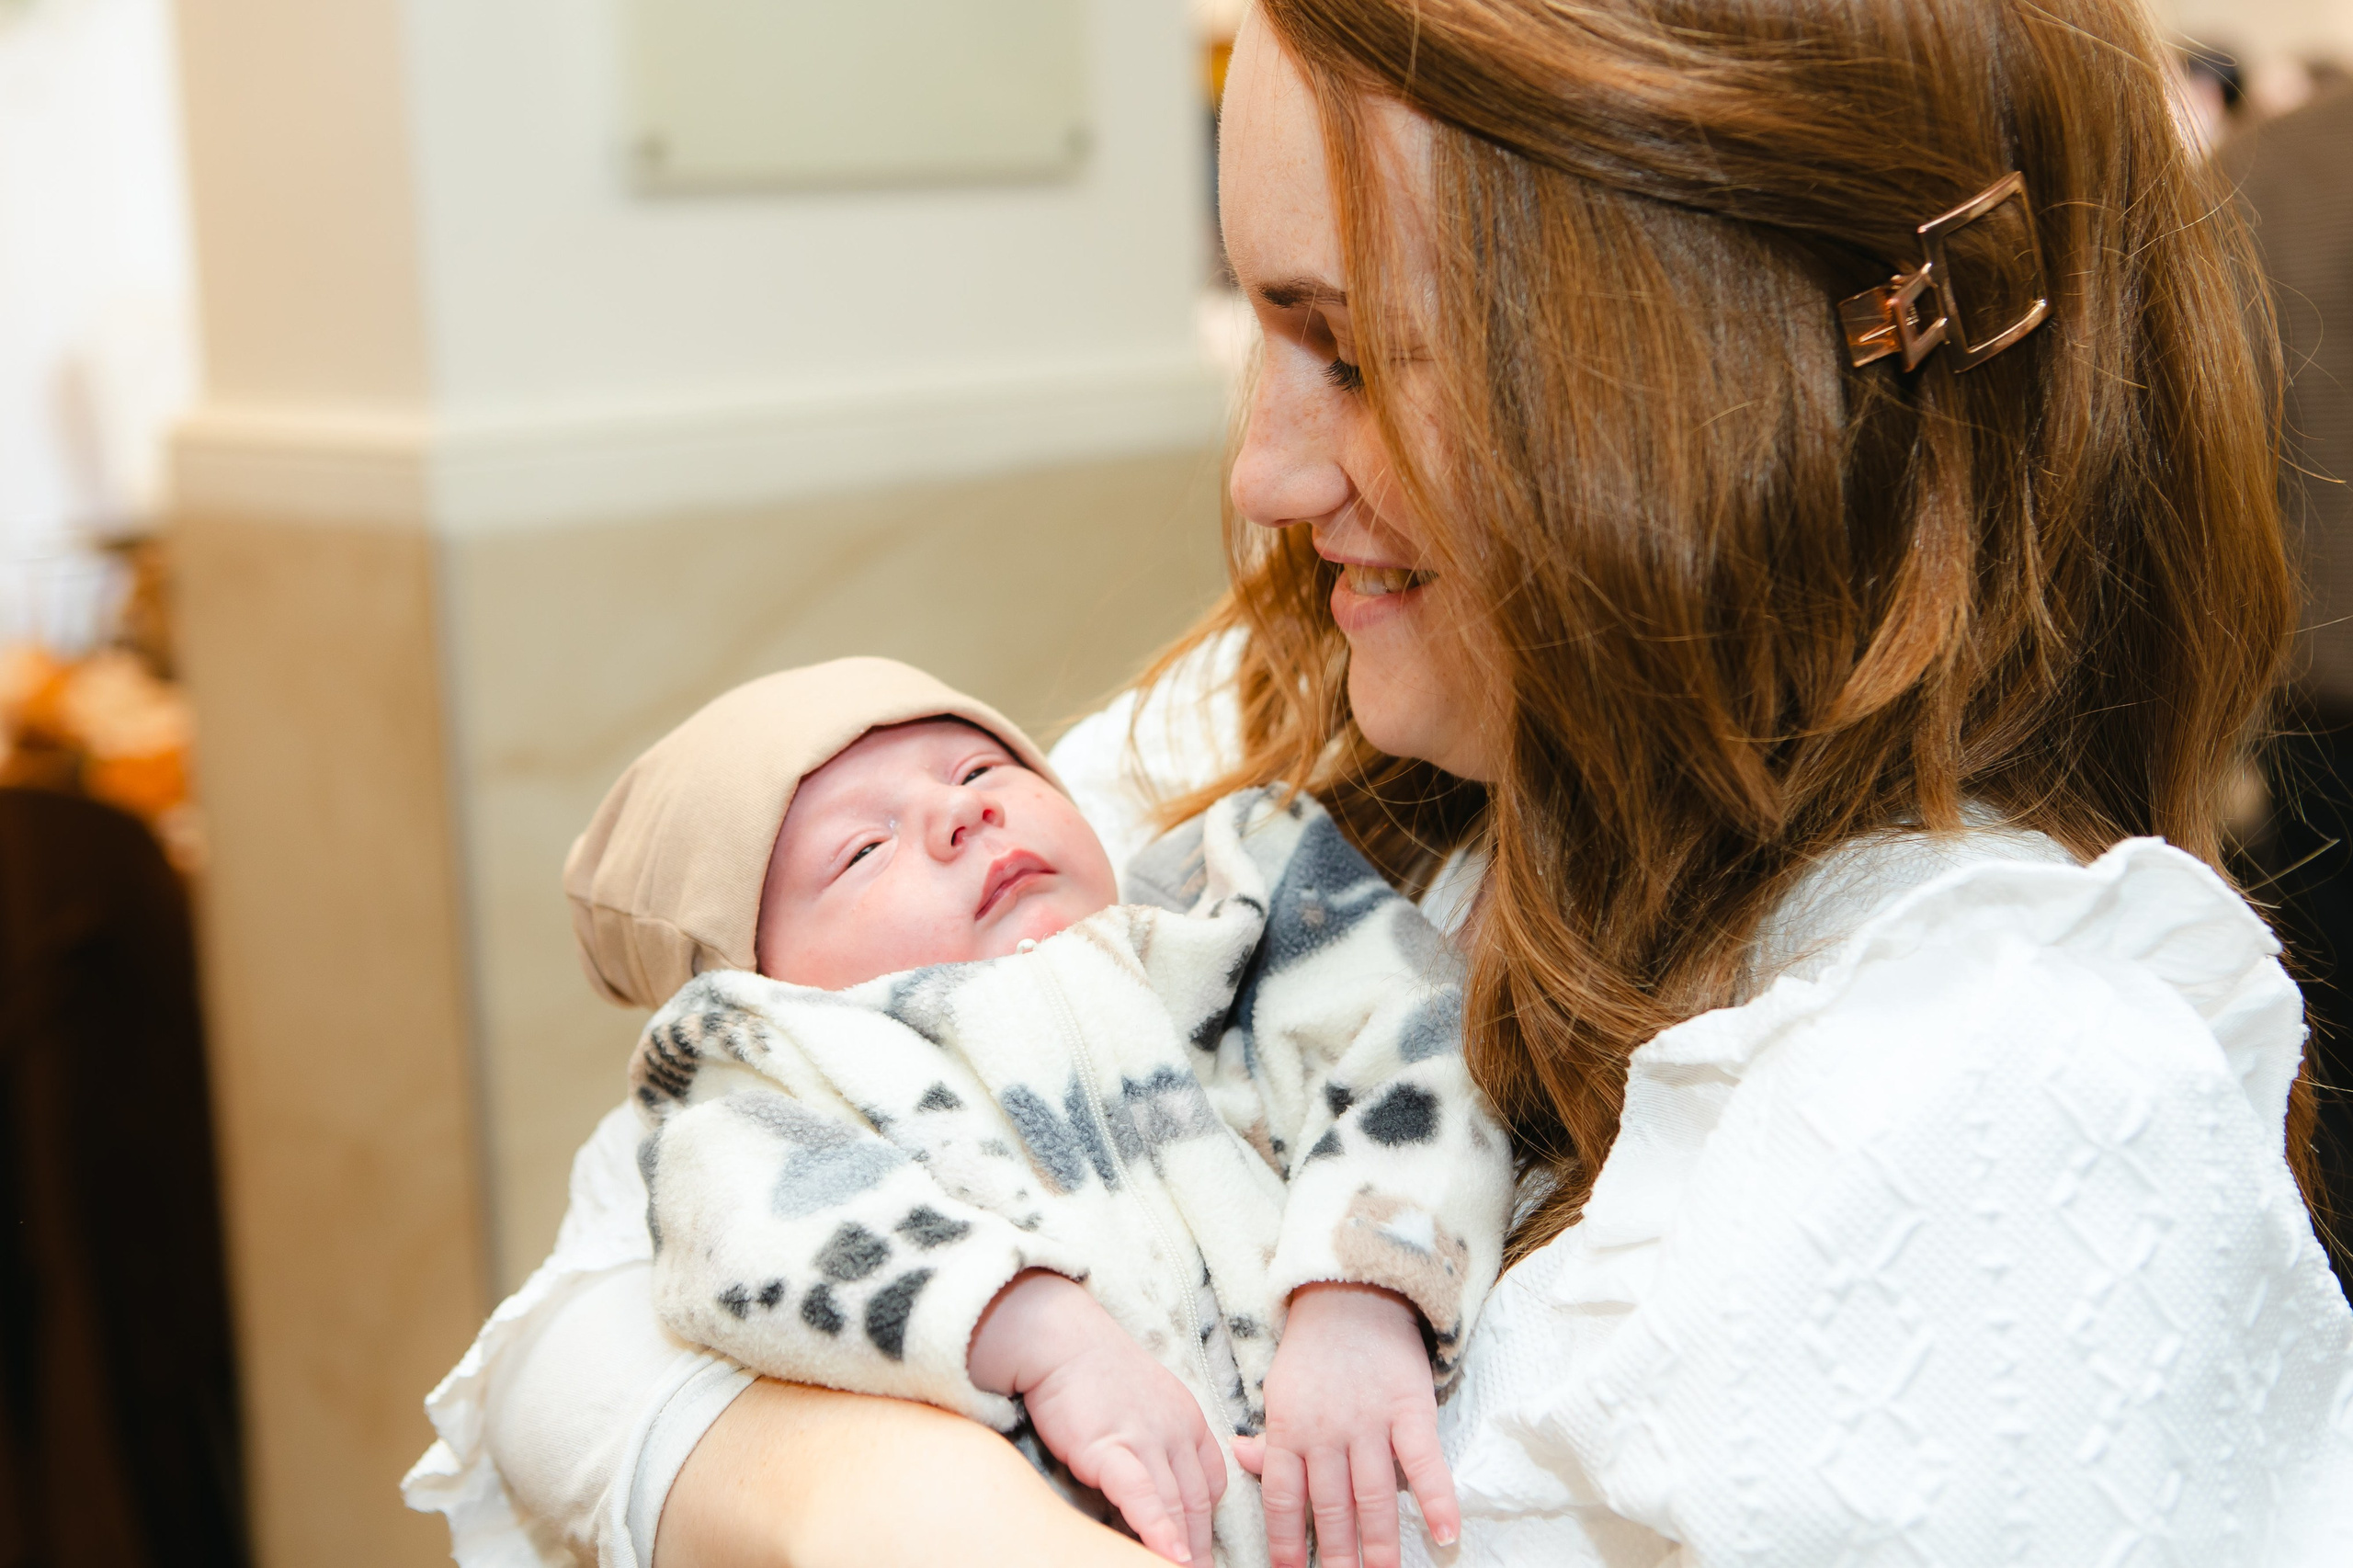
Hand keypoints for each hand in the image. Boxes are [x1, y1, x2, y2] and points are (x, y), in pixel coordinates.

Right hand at [969, 1271, 1226, 1564]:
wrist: (1059, 1339)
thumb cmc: (1093, 1372)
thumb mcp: (1143, 1401)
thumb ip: (1158, 1437)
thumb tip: (1157, 1479)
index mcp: (1188, 1419)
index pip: (1213, 1480)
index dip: (1209, 1520)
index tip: (1203, 1547)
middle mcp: (1176, 1431)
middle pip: (1199, 1501)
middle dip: (1203, 1545)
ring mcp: (1145, 1439)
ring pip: (1176, 1504)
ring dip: (1185, 1548)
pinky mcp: (1110, 1448)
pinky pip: (1142, 1496)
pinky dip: (1157, 1528)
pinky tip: (1168, 1555)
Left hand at [1230, 1283, 1458, 1567]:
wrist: (1353, 1295)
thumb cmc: (1314, 1351)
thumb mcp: (1278, 1390)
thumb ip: (1269, 1435)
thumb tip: (1242, 1461)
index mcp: (1289, 1429)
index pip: (1282, 1498)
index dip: (1285, 1541)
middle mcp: (1326, 1431)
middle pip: (1330, 1507)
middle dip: (1336, 1556)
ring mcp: (1369, 1421)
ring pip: (1374, 1495)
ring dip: (1380, 1543)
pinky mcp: (1409, 1408)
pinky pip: (1424, 1462)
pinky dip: (1437, 1500)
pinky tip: (1445, 1535)